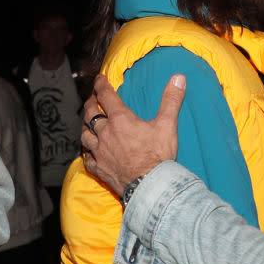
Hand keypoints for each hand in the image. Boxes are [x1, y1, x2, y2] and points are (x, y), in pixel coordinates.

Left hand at [81, 73, 185, 196]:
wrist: (150, 185)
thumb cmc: (158, 156)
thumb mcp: (168, 125)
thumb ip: (171, 100)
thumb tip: (179, 77)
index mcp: (121, 120)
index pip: (106, 96)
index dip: (101, 85)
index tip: (99, 79)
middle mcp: (106, 133)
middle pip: (90, 114)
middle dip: (90, 104)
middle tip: (92, 100)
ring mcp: (99, 152)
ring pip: (85, 134)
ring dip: (85, 126)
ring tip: (88, 123)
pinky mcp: (98, 168)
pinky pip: (86, 157)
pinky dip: (87, 151)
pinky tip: (89, 151)